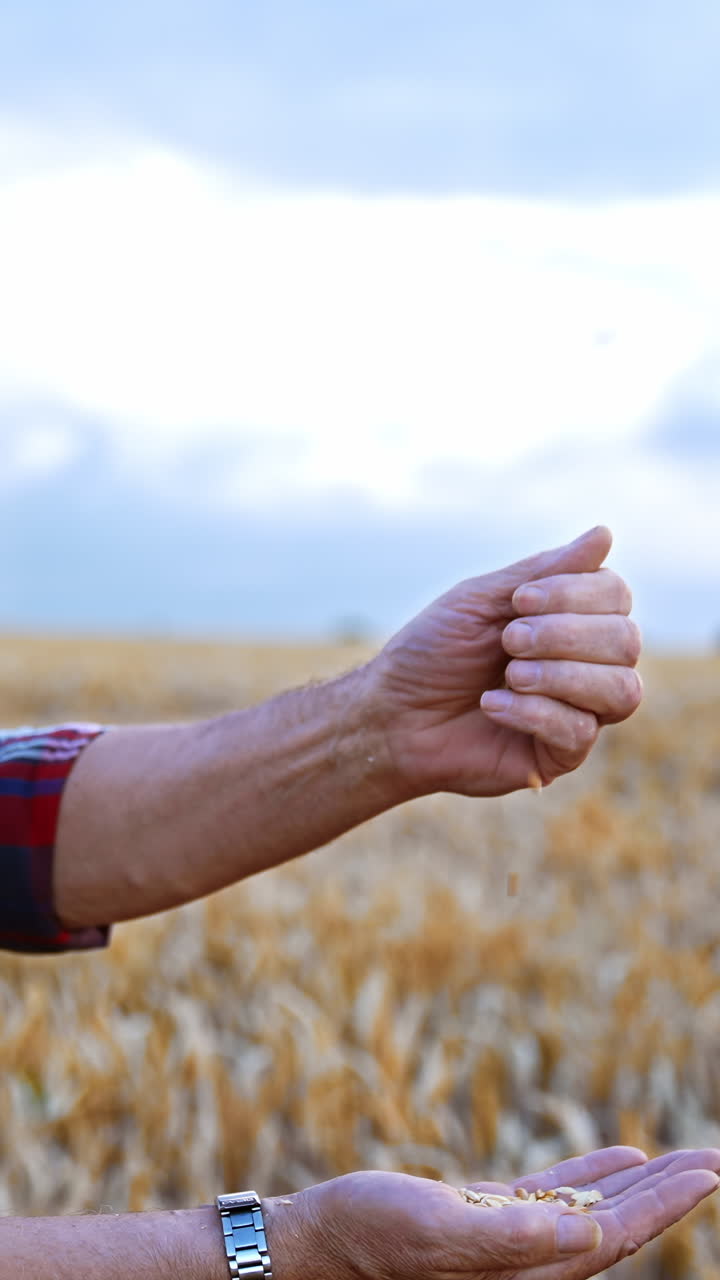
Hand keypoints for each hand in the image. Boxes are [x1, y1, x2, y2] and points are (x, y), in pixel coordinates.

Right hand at [264, 1145, 719, 1279]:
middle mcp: (529, 1264)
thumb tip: (592, 1234)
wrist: (320, 1242)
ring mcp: (511, 1240)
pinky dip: (591, 1175)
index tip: (707, 1171)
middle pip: (616, 1227)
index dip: (665, 1206)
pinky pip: (556, 1195)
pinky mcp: (487, 1218)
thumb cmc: (370, 1238)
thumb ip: (513, 1233)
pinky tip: (621, 1157)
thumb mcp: (439, 1229)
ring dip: (639, 1183)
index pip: (616, 1239)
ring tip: (683, 1157)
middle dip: (668, 1194)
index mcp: (527, 1274)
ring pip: (592, 1209)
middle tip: (713, 1158)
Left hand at [371, 526, 641, 795]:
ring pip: (622, 691)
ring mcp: (578, 711)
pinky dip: (534, 712)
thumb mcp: (481, 600)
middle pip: (626, 641)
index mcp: (571, 620)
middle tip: (509, 640)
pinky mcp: (560, 755)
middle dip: (565, 635)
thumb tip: (604, 535)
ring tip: (509, 673)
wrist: (391, 714)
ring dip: (560, 675)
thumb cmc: (432, 653)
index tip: (519, 601)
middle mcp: (585, 664)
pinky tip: (492, 705)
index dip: (576, 593)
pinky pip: (581, 732)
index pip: (615, 596)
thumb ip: (544, 570)